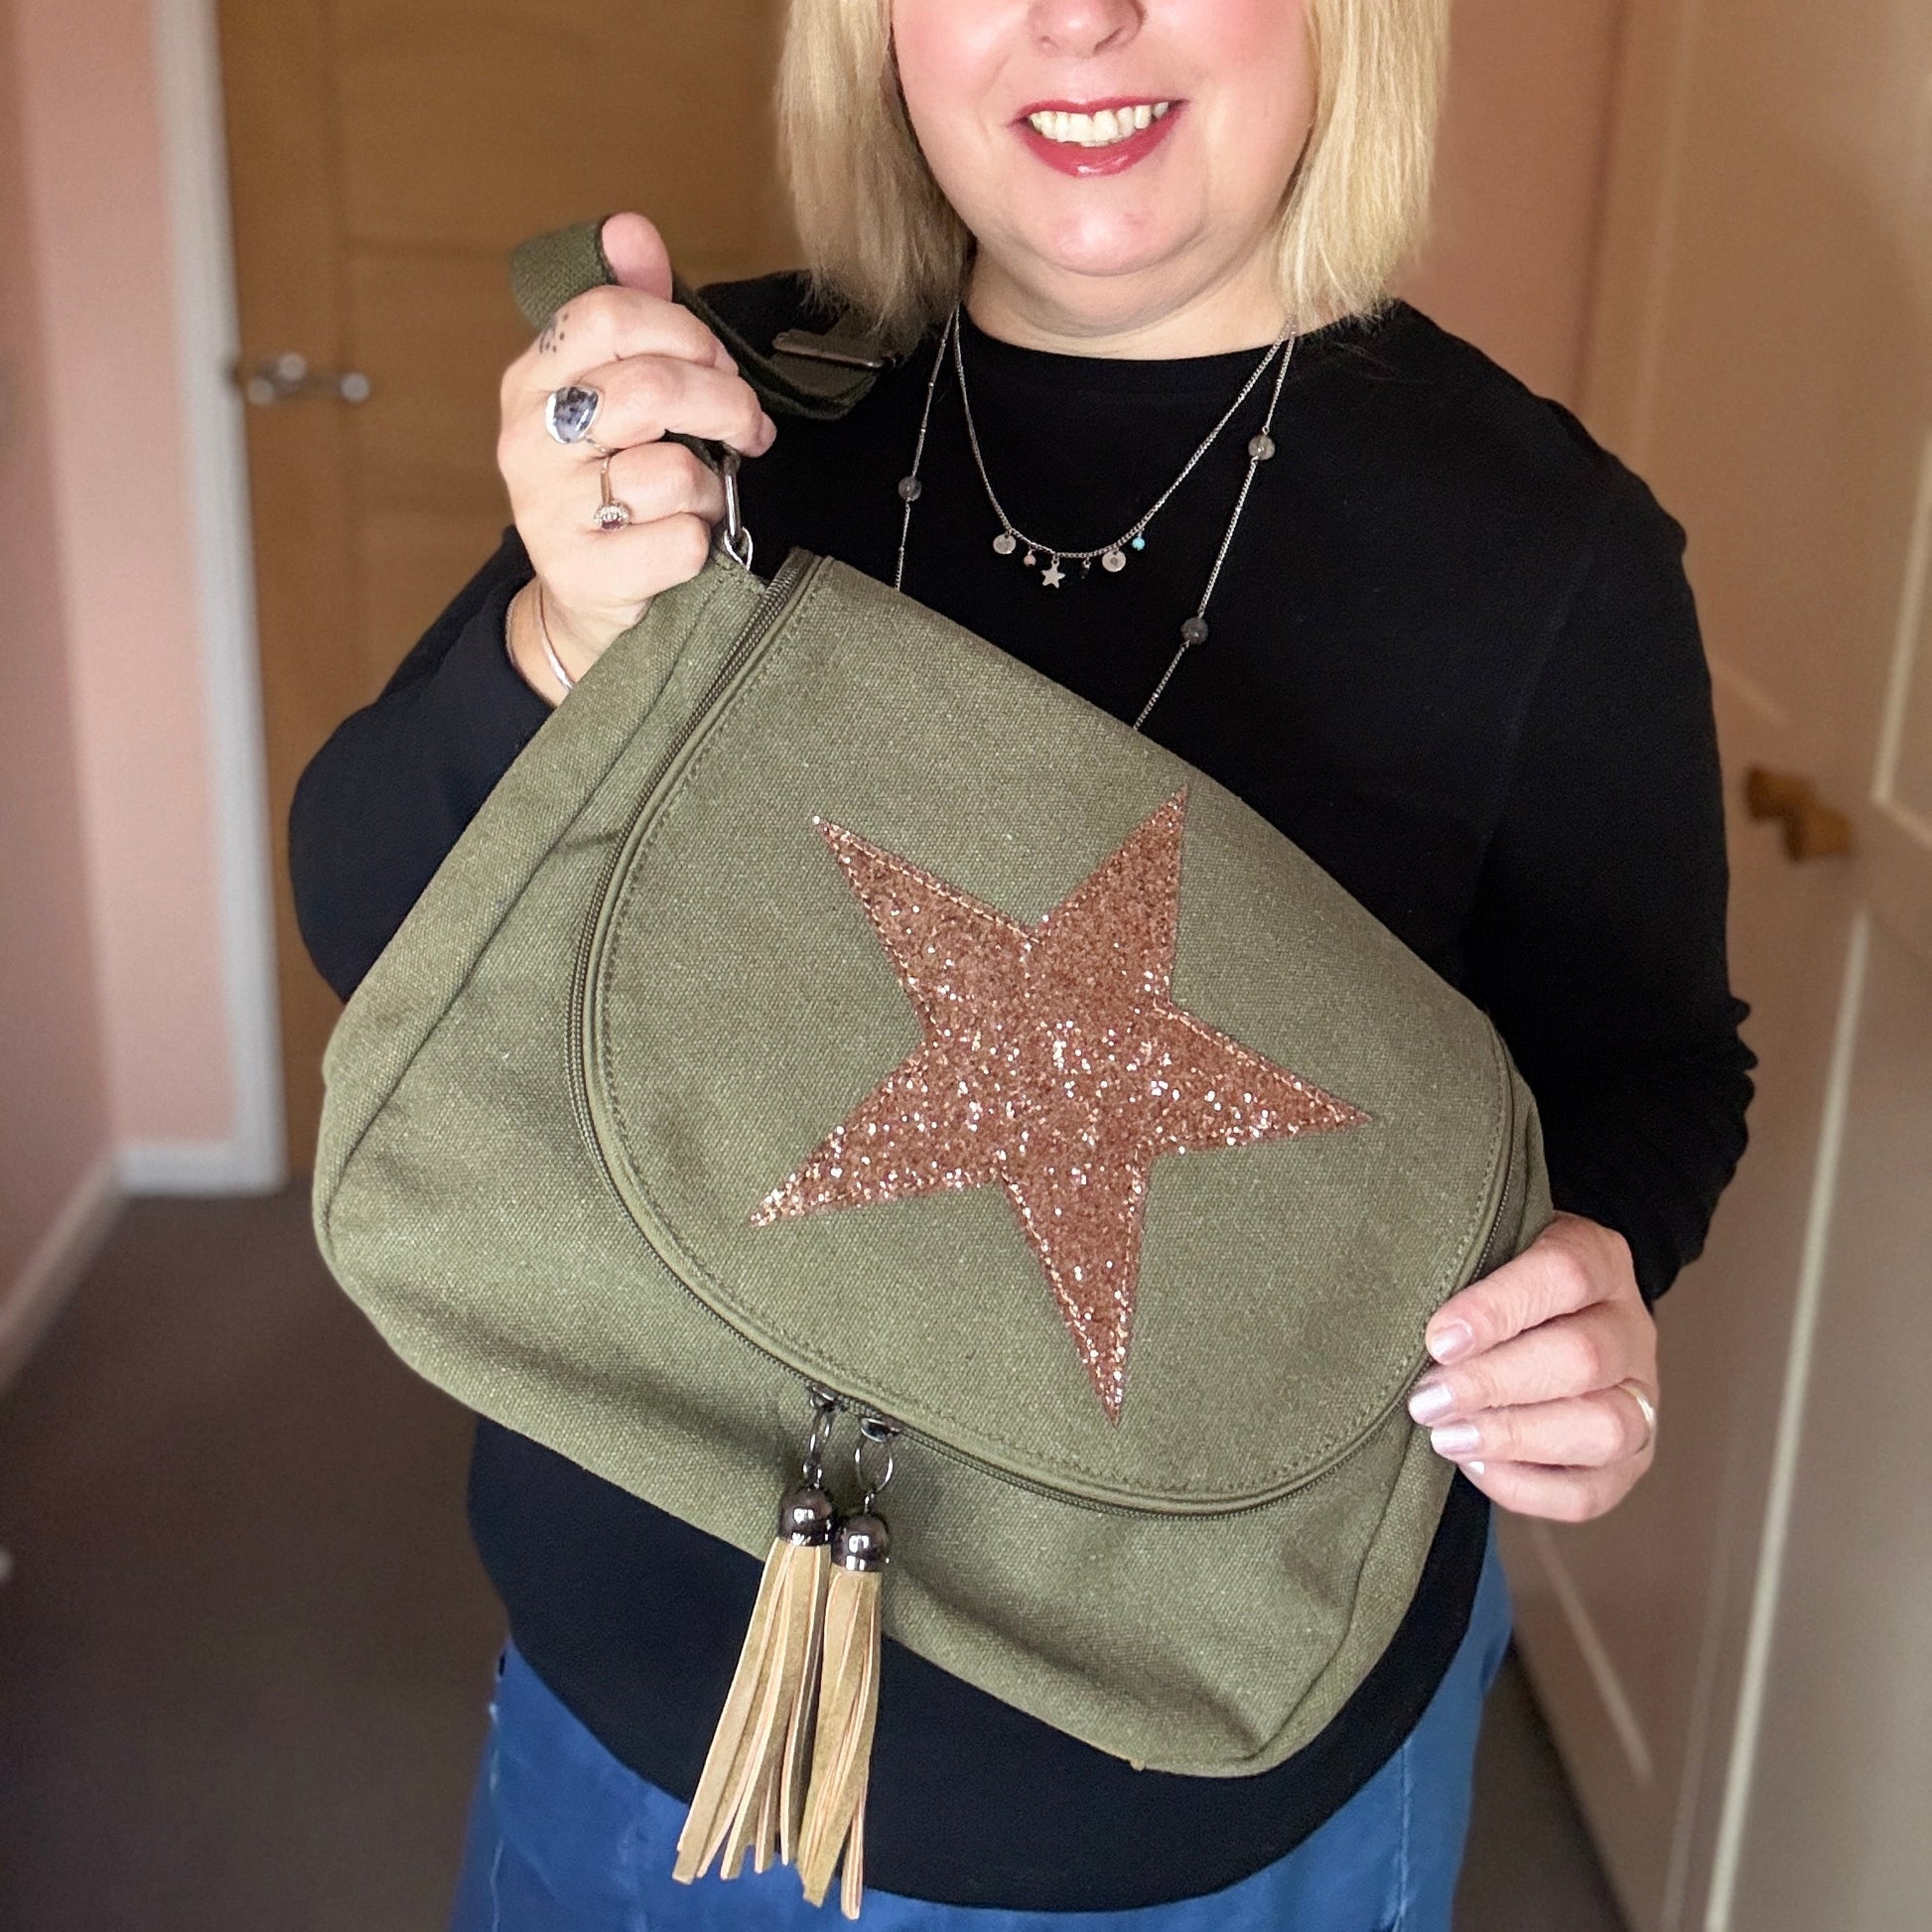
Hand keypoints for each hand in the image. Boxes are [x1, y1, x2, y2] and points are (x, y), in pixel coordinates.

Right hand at [498, 212, 776, 700]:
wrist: (584, 597)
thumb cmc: (614, 481)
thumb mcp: (620, 389)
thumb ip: (633, 308)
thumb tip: (629, 227)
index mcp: (532, 378)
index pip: (609, 315)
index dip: (685, 332)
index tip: (719, 365)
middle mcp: (528, 439)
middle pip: (651, 389)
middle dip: (725, 404)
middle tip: (748, 428)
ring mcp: (547, 510)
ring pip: (673, 470)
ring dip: (711, 485)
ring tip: (698, 496)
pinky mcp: (582, 572)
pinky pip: (681, 539)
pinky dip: (703, 542)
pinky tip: (681, 543)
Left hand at [1409, 1212, 1657, 1521]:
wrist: (1548, 1317)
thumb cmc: (1499, 1285)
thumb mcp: (1487, 1253)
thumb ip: (1459, 1273)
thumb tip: (1409, 1319)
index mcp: (1599, 1259)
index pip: (1565, 1274)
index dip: (1498, 1309)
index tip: (1438, 1339)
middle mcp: (1629, 1328)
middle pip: (1583, 1359)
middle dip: (1493, 1385)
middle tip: (1426, 1399)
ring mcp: (1640, 1397)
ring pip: (1604, 1428)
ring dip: (1515, 1438)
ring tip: (1447, 1436)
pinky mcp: (1628, 1460)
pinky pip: (1591, 1491)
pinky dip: (1527, 1487)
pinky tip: (1476, 1466)